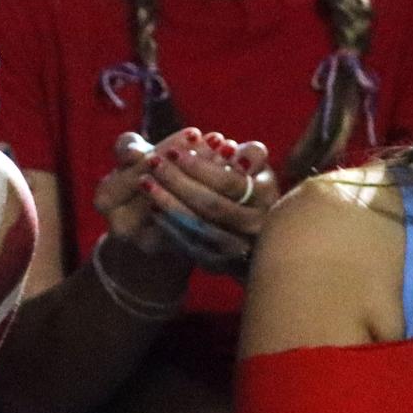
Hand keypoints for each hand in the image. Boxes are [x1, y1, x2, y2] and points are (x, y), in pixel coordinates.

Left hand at [143, 130, 274, 270]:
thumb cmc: (248, 183)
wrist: (250, 227)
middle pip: (212, 205)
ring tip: (145, 182)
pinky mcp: (220, 264)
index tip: (173, 151)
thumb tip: (228, 147)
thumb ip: (249, 153)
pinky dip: (170, 226)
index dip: (200, 166)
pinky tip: (152, 207)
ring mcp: (239, 248)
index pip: (230, 182)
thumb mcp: (255, 164)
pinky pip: (191, 247)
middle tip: (153, 162)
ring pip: (199, 227)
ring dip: (169, 203)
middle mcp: (257, 226)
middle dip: (178, 181)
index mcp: (267, 196)